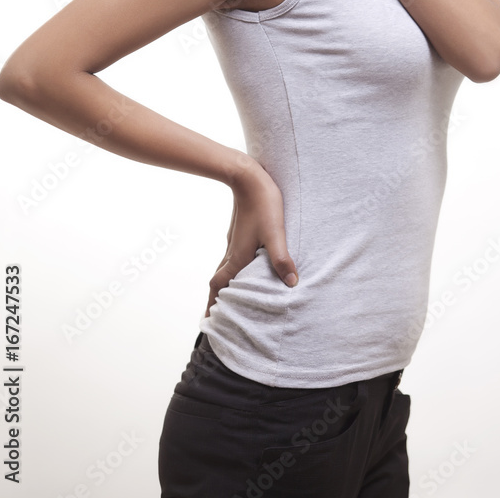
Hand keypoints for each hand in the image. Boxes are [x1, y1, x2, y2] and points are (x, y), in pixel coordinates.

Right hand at [204, 157, 298, 315]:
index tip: (207, 321)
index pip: (219, 286)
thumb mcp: (276, 233)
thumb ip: (281, 258)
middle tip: (218, 316)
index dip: (213, 304)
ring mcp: (234, 241)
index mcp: (237, 257)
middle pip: (219, 281)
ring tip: (232, 296)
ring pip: (225, 267)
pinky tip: (246, 267)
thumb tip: (292, 283)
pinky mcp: (240, 232)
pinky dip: (233, 269)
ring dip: (225, 284)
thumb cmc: (263, 204)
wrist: (248, 177)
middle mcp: (232, 251)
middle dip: (217, 299)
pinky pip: (232, 257)